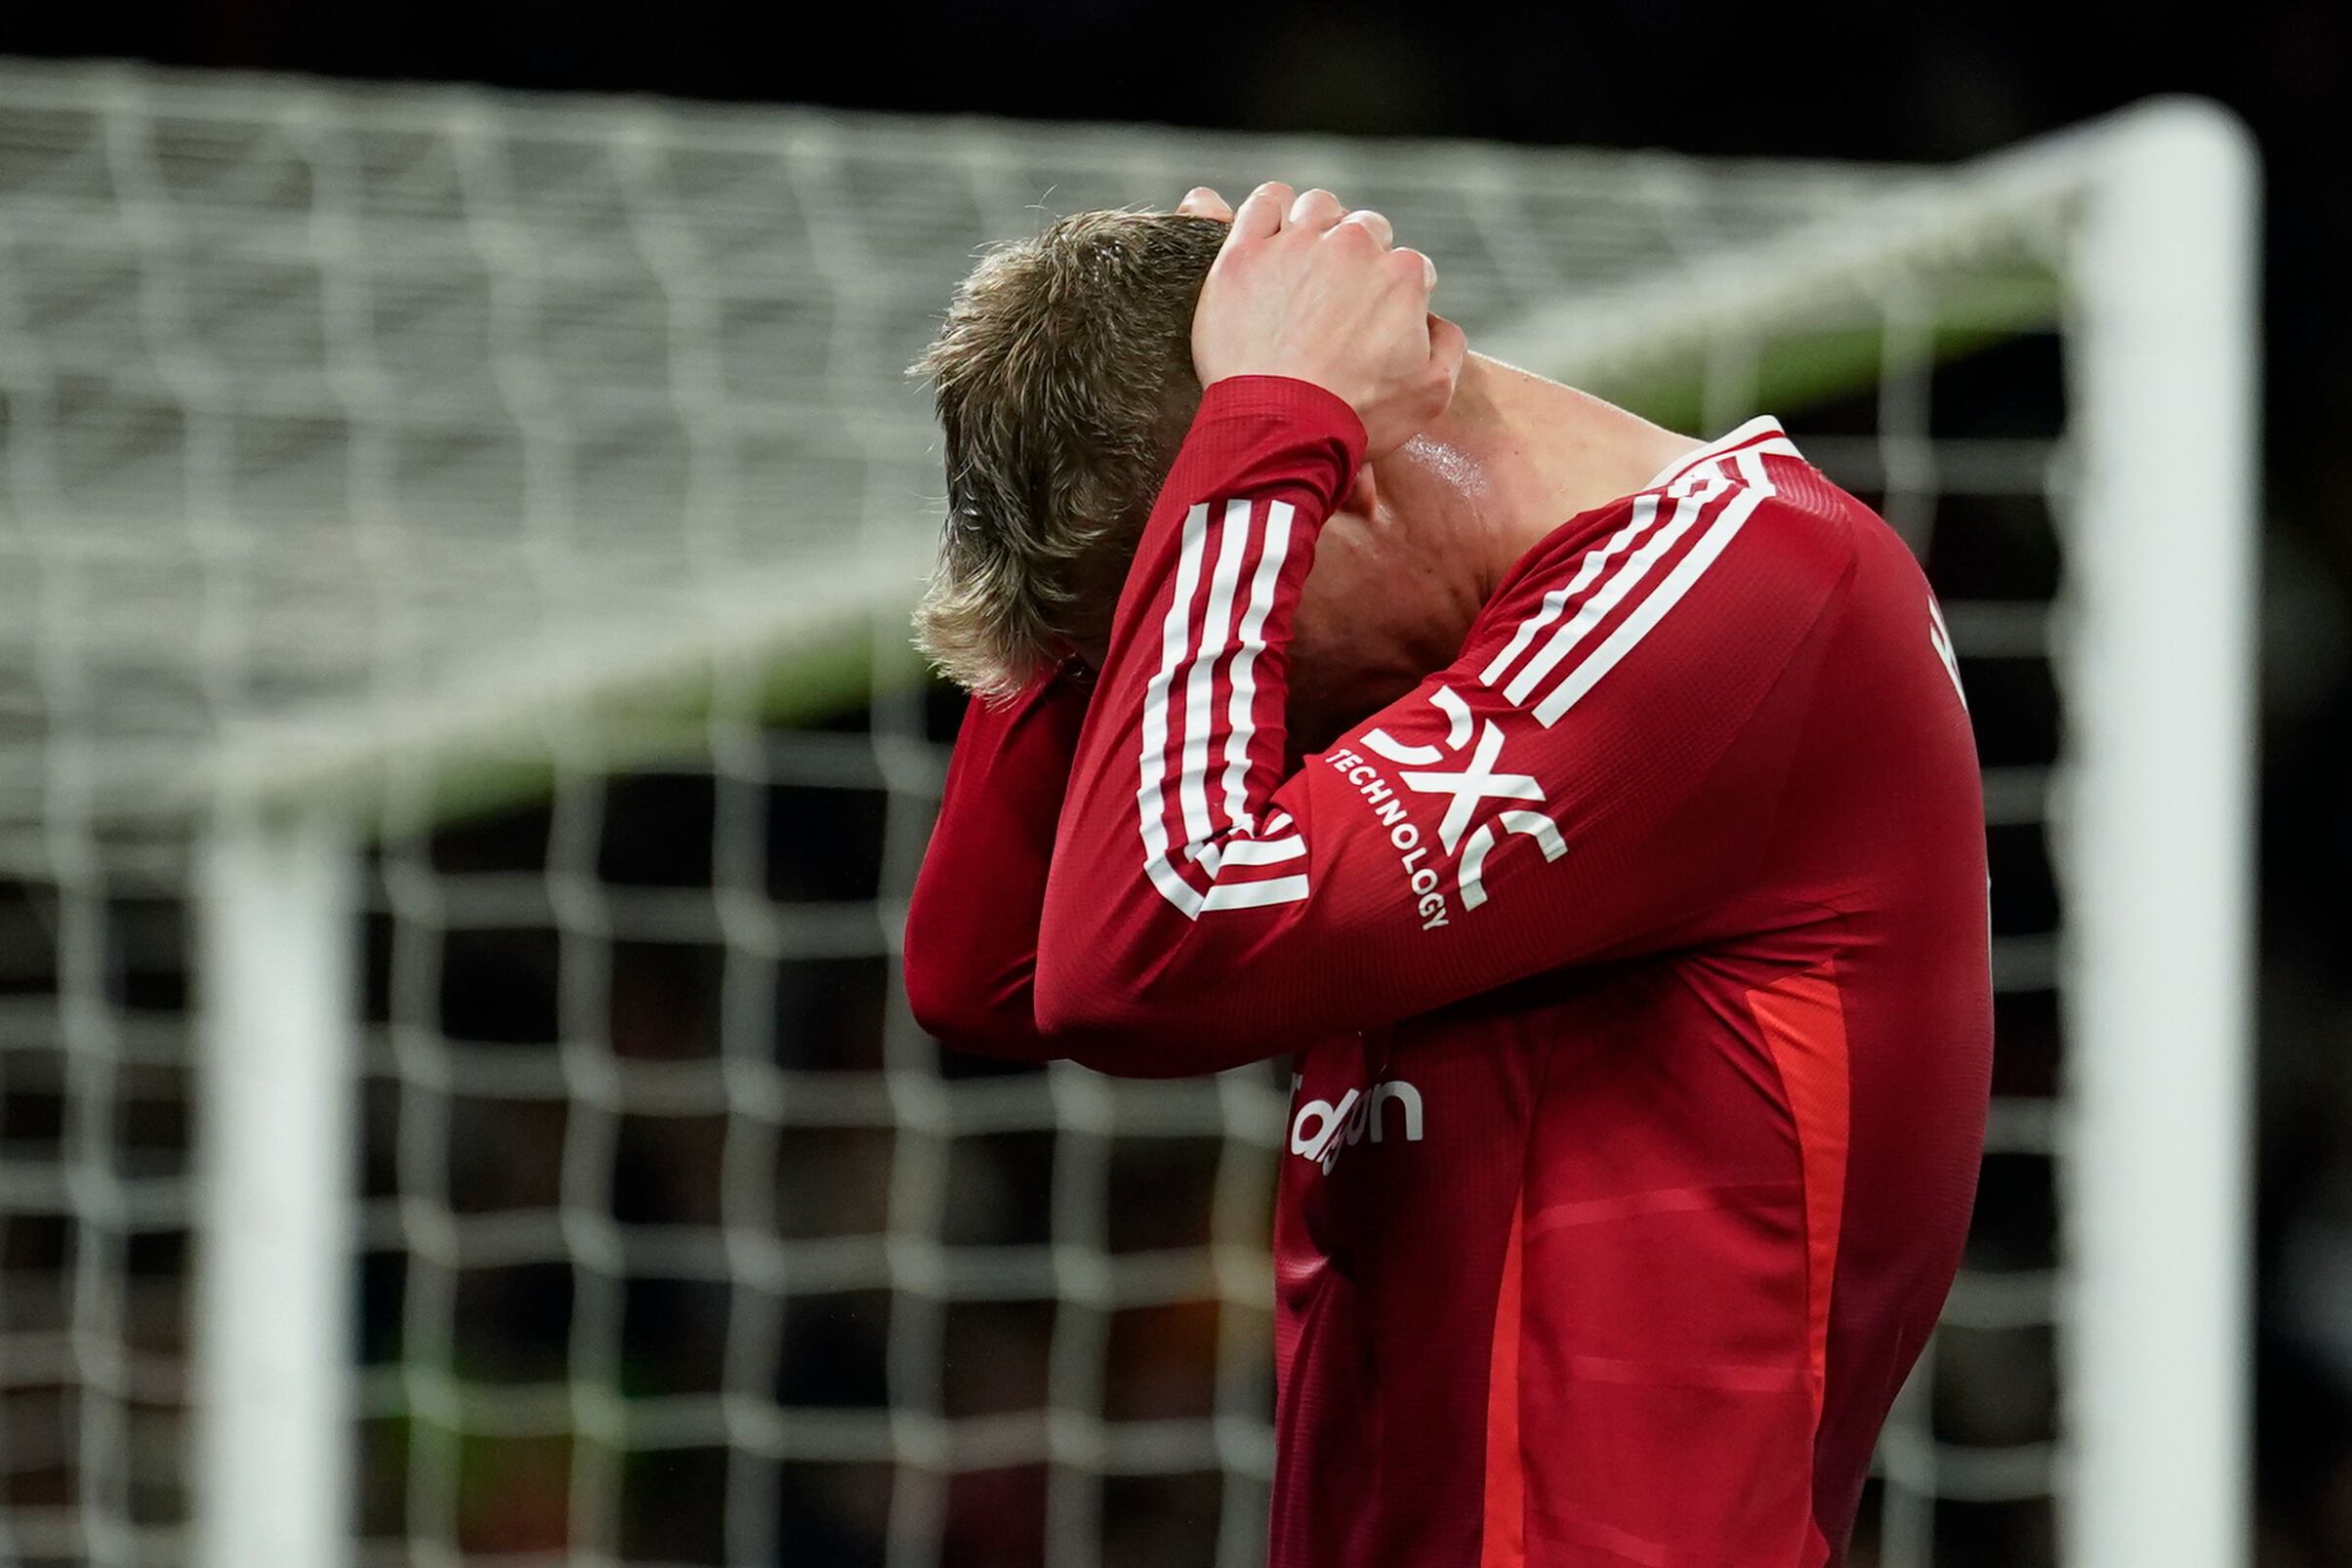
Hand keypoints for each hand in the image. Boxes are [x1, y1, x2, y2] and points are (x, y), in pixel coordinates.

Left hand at [1184, 182, 1467, 458]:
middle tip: (1339, 295)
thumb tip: (1435, 321)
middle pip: (1365, 230)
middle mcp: (1353, 247)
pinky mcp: (1244, 255)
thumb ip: (1448, 347)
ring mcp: (1295, 245)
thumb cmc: (1355, 419)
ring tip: (1306, 260)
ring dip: (1319, 225)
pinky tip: (1271, 230)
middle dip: (1360, 256)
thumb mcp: (1430, 395)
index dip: (1395, 293)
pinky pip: (1262, 203)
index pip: (1409, 266)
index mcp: (1401, 276)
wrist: (1282, 431)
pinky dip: (1270, 209)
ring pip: (1317, 207)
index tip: (1375, 320)